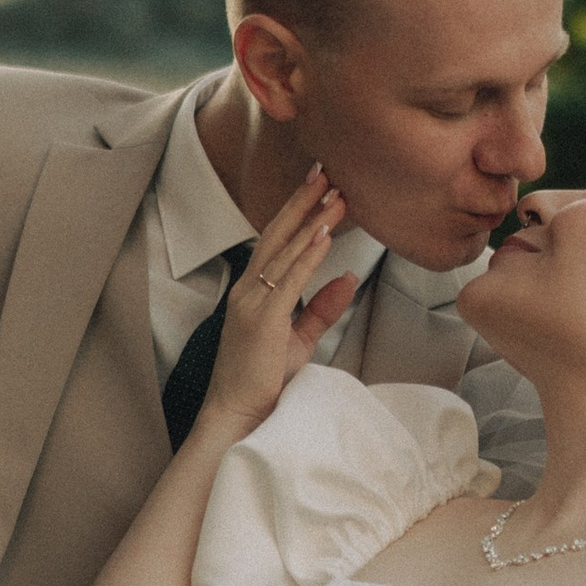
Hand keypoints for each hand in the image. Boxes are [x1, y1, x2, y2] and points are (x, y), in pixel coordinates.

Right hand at [195, 167, 357, 434]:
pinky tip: (325, 234)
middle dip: (302, 201)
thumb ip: (321, 308)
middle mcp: (247, 290)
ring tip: (336, 195)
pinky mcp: (262, 319)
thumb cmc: (263, 380)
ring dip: (312, 220)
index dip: (296, 211)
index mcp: (252, 291)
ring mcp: (252, 302)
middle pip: (277, 234)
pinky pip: (289, 279)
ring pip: (285, 251)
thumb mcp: (299, 339)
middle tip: (326, 172)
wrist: (238, 414)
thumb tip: (348, 278)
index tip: (318, 186)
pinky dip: (308, 255)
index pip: (275, 241)